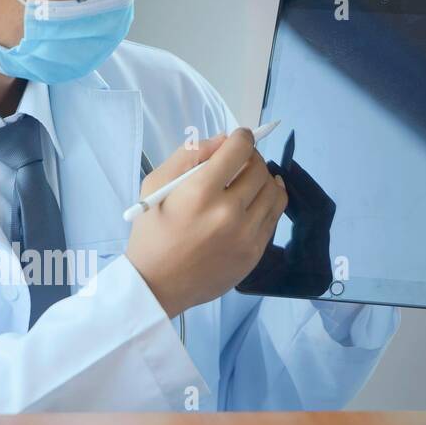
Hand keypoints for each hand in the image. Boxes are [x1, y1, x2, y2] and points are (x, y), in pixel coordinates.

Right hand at [126, 128, 287, 318]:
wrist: (157, 286)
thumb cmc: (151, 233)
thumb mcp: (154, 186)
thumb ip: (188, 156)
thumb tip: (223, 140)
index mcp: (200, 192)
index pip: (239, 149)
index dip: (241, 138)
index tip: (237, 140)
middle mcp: (228, 212)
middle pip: (259, 168)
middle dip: (251, 158)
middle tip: (239, 162)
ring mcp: (245, 235)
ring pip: (274, 191)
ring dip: (264, 179)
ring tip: (250, 181)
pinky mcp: (254, 252)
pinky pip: (275, 216)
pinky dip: (269, 201)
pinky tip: (258, 199)